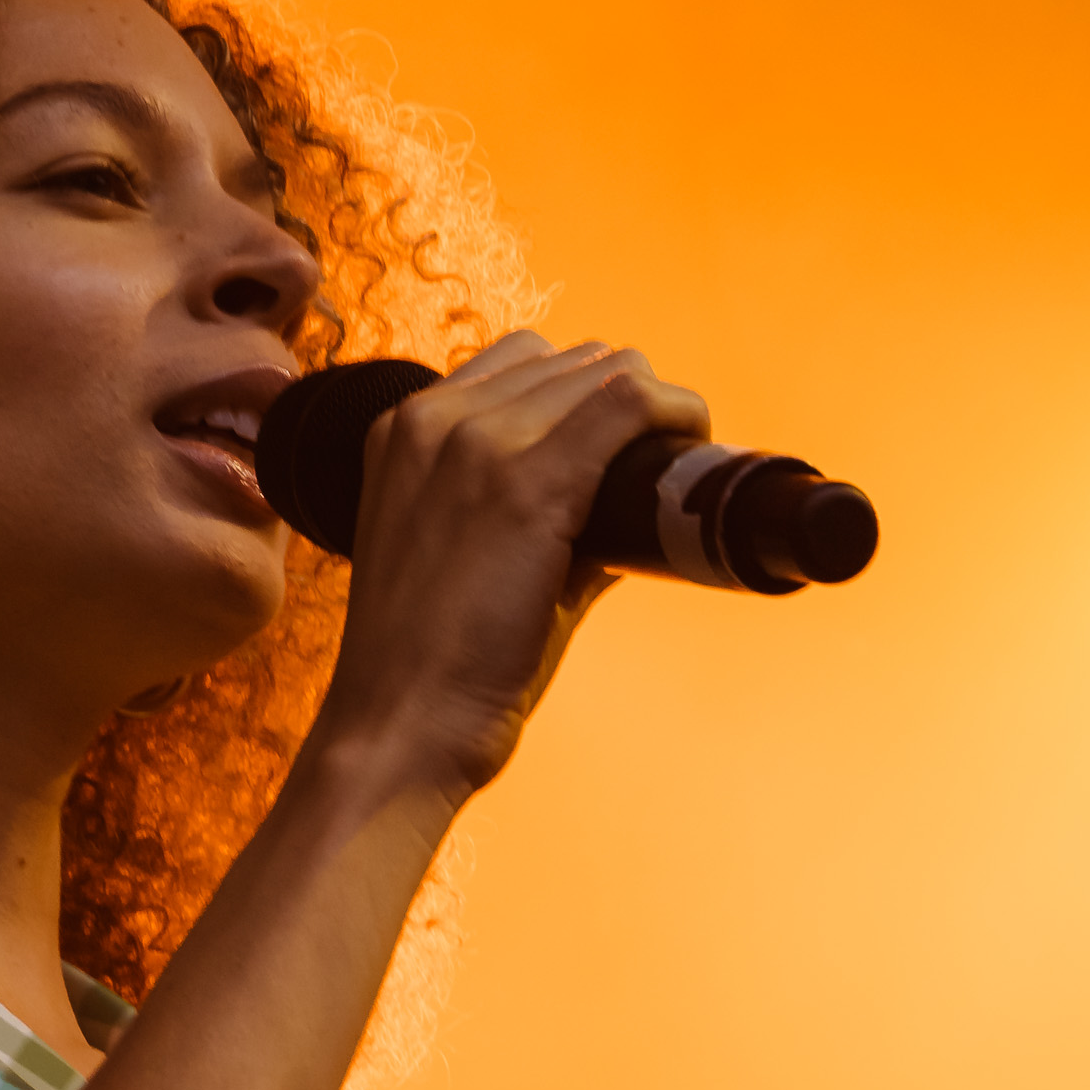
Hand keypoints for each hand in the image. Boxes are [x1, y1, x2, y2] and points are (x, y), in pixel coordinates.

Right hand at [312, 332, 708, 799]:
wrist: (397, 728)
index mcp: (403, 430)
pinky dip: (675, 415)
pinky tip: (692, 445)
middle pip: (571, 360)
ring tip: (672, 468)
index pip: (521, 362)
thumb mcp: (462, 557)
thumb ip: (533, 518)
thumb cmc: (434, 665)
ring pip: (607, 370)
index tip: (620, 445)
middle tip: (655, 467)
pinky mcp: (528, 484)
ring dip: (654, 409)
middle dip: (625, 404)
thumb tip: (627, 515)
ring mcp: (479, 444)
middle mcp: (435, 419)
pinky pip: (628, 403)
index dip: (586, 397)